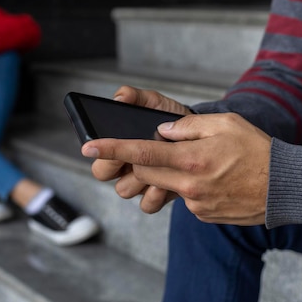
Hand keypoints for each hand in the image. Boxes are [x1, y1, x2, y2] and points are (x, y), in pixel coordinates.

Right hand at [83, 86, 191, 212]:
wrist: (204, 137)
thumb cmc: (173, 120)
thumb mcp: (156, 104)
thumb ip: (137, 97)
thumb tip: (120, 97)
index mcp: (120, 144)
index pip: (97, 153)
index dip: (104, 152)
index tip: (115, 145)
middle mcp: (124, 165)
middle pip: (103, 173)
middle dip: (116, 165)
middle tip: (134, 155)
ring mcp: (139, 183)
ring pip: (124, 189)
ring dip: (138, 179)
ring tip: (156, 166)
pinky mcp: (157, 195)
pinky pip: (147, 204)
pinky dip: (155, 195)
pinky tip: (167, 183)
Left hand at [83, 112, 271, 224]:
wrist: (286, 187)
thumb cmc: (258, 150)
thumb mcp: (226, 123)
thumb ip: (188, 125)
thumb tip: (161, 131)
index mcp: (191, 159)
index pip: (140, 153)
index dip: (111, 148)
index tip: (87, 147)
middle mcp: (188, 185)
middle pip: (143, 174)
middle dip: (137, 162)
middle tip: (149, 150)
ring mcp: (195, 204)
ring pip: (161, 187)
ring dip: (163, 174)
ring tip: (190, 163)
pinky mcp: (202, 215)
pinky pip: (181, 198)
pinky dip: (184, 185)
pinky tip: (208, 177)